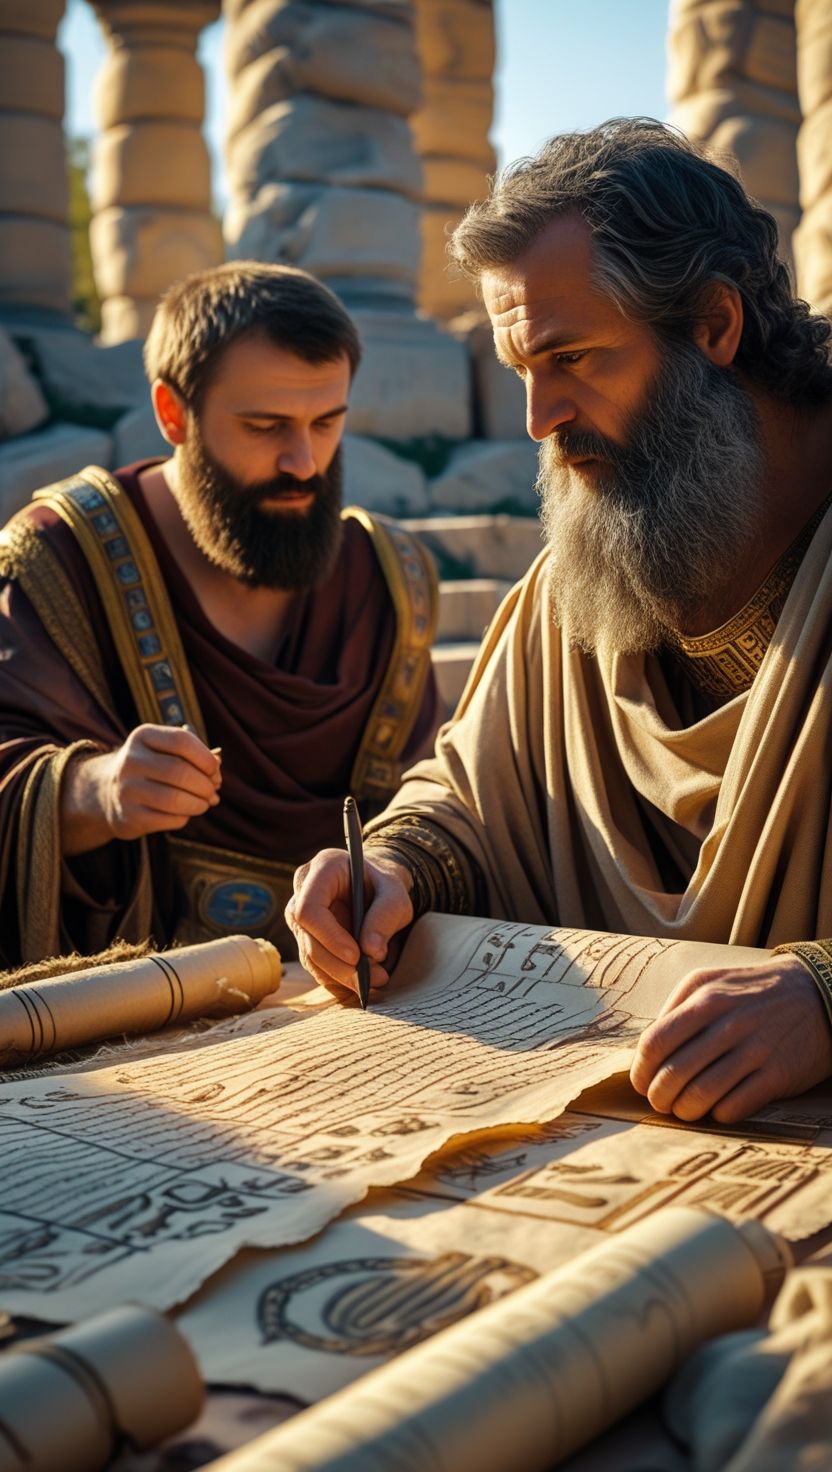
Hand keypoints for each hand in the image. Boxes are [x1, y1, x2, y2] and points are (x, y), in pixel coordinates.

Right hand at [61, 724, 221, 854]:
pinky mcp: (128, 816)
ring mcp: (126, 789)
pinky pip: (169, 819)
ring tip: (205, 803)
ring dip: (199, 803)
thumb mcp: (167, 752)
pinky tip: (185, 813)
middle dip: (205, 784)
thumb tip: (217, 777)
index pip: (181, 741)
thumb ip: (195, 757)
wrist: (110, 794)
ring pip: (174, 799)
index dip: (205, 758)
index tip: (214, 770)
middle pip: (179, 771)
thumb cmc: (153, 769)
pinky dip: (185, 817)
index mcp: (143, 736)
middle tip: (213, 791)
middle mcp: (130, 760)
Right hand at [286, 848, 412, 1002]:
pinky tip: (363, 982)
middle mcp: (303, 891)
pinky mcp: (305, 939)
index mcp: (322, 869)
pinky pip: (316, 966)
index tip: (356, 956)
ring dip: (341, 976)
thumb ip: (386, 915)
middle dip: (338, 964)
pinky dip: (339, 979)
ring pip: (309, 956)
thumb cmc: (384, 887)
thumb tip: (371, 952)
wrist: (375, 890)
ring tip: (376, 979)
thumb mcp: (396, 894)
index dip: (329, 936)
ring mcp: (299, 917)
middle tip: (372, 977)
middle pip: (307, 936)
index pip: (309, 909)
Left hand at [629, 956, 831, 1123]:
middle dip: (659, 1097)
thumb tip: (649, 1047)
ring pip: (702, 1095)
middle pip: (674, 1073)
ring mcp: (755, 1051)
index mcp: (706, 999)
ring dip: (685, 1110)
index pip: (655, 1043)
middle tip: (660, 1102)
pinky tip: (716, 1109)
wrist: (816, 993)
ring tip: (684, 1110)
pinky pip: (735, 1107)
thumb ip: (676, 1007)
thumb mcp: (710, 981)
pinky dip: (718, 1114)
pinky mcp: (778, 1076)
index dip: (641, 1070)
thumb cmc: (752, 990)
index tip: (641, 1083)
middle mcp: (729, 1025)